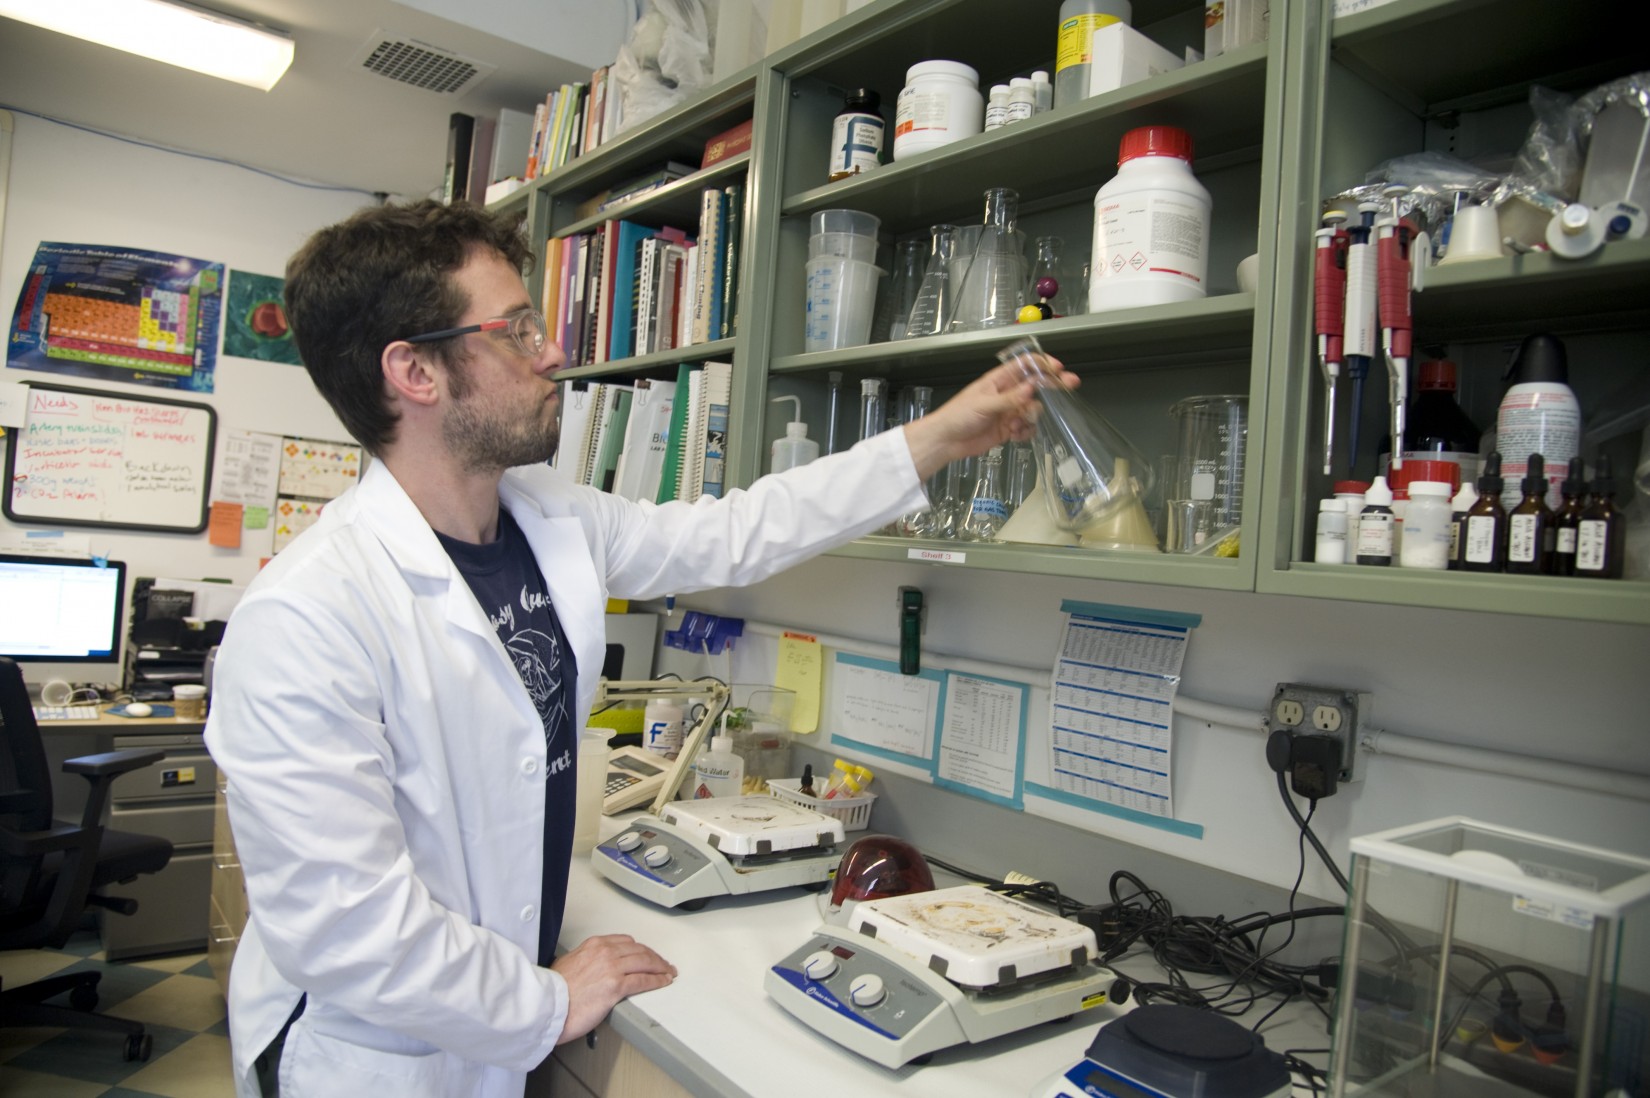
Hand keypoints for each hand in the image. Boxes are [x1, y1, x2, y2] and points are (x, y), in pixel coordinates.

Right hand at [552, 934, 676, 1043]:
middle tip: (663, 963)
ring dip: (660, 967)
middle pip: (639, 950)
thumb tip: (591, 967)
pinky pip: (644, 980)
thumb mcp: (567, 963)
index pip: (626, 942)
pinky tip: (663, 982)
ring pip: (645, 962)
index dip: (640, 949)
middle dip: (654, 957)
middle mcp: (605, 952)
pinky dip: (657, 980)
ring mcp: (612, 968)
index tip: (646, 954)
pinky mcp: (616, 987)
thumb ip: (585, 960)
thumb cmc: (553, 991)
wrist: (547, 1006)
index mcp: (594, 945)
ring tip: (668, 972)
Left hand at [902, 352, 1078, 479]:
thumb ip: (1009, 398)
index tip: (1058, 368)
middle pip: (1035, 386)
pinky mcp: (1008, 429)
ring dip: (1031, 418)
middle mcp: (1007, 394)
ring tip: (1016, 425)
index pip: (1024, 366)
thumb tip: (1031, 388)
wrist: (946, 441)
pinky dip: (1025, 432)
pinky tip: (1015, 436)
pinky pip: (1026, 428)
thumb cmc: (958, 416)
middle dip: (1052, 385)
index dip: (1042, 364)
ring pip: (1033, 409)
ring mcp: (1008, 411)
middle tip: (1071, 383)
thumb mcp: (984, 404)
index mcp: (998, 380)